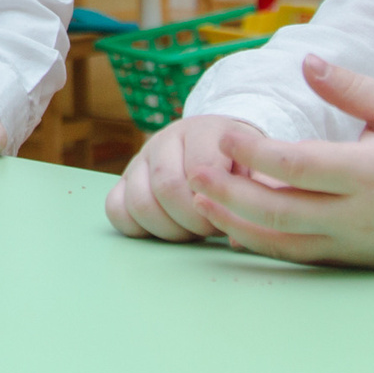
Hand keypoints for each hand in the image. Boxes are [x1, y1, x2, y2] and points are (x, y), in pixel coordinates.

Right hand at [106, 115, 258, 239]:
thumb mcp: (258, 169)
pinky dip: (138, 228)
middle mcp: (165, 139)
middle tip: (211, 227)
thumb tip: (236, 242)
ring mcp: (141, 159)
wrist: (219, 143)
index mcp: (203, 129)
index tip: (227, 213)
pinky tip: (166, 227)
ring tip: (191, 229)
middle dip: (193, 220)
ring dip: (169, 229)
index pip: (200, 168)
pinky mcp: (125, 180)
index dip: (215, 202)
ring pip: (139, 202)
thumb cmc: (242, 163)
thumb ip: (256, 196)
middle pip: (167, 187)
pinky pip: (115, 209)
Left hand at [184, 54, 373, 267]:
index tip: (226, 132)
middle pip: (282, 211)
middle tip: (195, 173)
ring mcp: (355, 244)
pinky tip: (231, 226)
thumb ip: (352, 88)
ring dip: (238, 223)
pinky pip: (298, 257)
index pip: (301, 166)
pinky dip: (261, 244)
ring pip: (284, 241)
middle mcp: (360, 214)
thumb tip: (306, 61)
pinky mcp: (352, 261)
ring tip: (200, 200)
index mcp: (372, 172)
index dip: (257, 151)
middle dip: (232, 194)